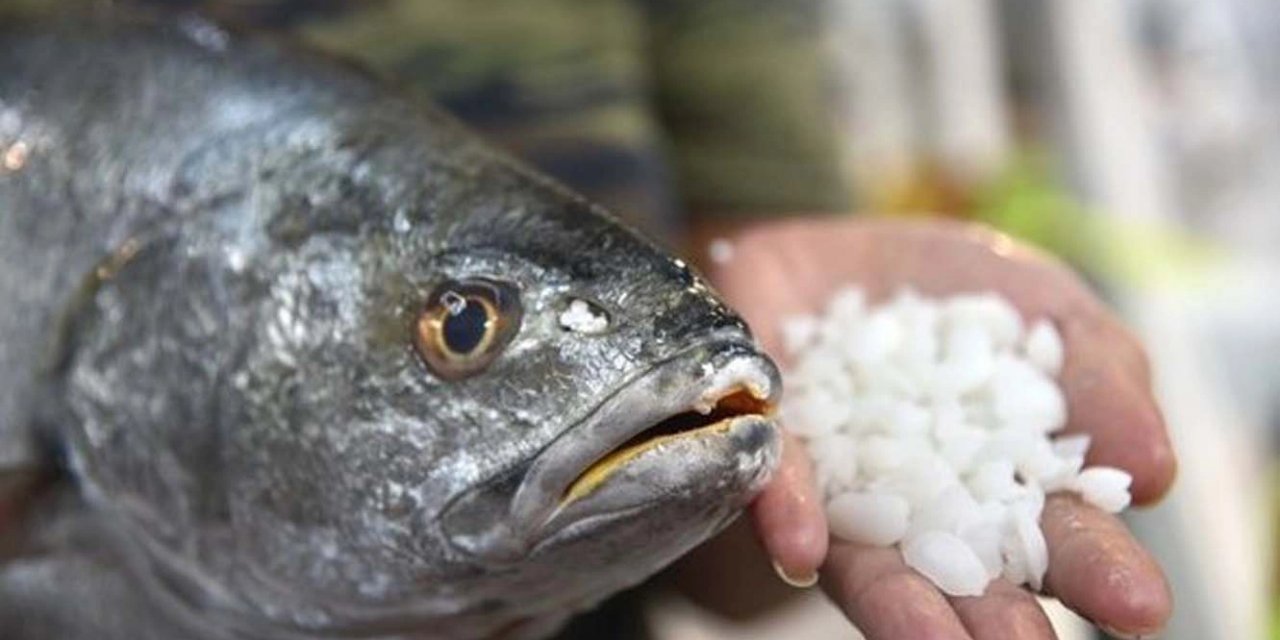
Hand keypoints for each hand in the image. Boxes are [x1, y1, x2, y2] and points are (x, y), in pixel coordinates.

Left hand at [698, 217, 1175, 638]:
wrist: (831, 246)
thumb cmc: (952, 292)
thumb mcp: (1044, 308)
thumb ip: (1102, 374)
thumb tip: (1155, 470)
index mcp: (1008, 487)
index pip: (1060, 536)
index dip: (1097, 568)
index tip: (1140, 606)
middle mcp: (926, 512)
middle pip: (968, 576)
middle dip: (996, 619)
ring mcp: (843, 495)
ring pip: (870, 563)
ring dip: (899, 605)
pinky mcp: (771, 457)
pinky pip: (775, 488)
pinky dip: (790, 512)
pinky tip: (803, 549)